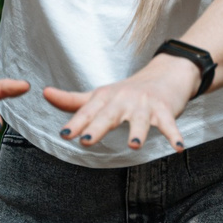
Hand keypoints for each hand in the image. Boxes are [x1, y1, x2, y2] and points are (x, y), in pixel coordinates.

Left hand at [43, 58, 199, 153]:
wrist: (166, 74)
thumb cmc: (128, 91)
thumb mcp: (100, 95)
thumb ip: (72, 100)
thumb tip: (44, 93)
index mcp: (105, 98)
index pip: (88, 112)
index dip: (76, 123)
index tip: (65, 135)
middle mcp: (123, 100)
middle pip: (109, 115)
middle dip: (99, 127)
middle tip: (87, 140)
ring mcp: (145, 104)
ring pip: (140, 120)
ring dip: (138, 132)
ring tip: (134, 146)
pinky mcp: (165, 109)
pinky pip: (170, 124)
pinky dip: (174, 136)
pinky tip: (178, 148)